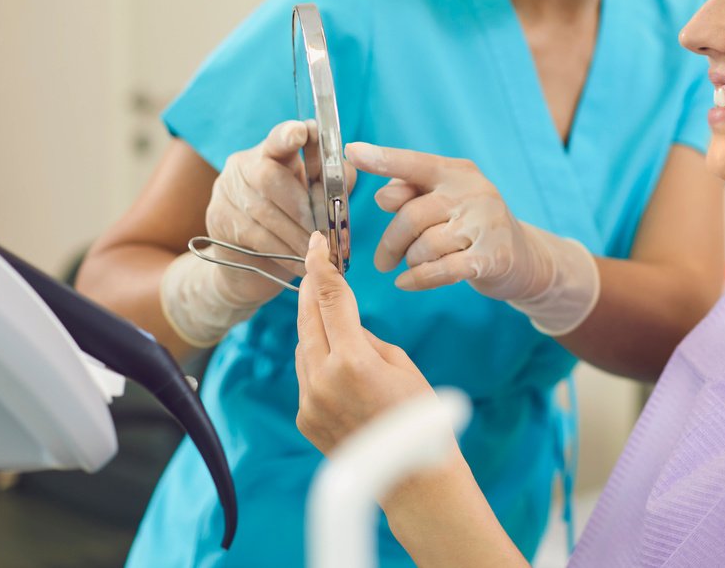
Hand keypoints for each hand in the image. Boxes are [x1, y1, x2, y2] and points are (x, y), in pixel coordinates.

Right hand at [206, 120, 353, 303]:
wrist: (249, 265)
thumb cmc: (290, 224)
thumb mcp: (314, 199)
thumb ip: (332, 183)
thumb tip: (345, 173)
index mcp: (272, 151)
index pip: (279, 137)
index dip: (289, 135)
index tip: (302, 133)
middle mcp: (244, 165)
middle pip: (269, 177)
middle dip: (302, 206)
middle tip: (324, 231)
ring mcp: (226, 190)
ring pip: (263, 211)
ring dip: (296, 234)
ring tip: (318, 251)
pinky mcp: (217, 218)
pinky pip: (255, 235)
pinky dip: (283, 250)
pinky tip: (300, 262)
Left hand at [295, 231, 432, 454]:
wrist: (413, 479)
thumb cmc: (421, 418)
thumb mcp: (401, 364)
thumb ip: (365, 339)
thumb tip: (344, 326)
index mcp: (352, 360)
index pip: (329, 299)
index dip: (320, 266)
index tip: (315, 244)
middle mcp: (323, 380)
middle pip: (307, 319)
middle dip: (311, 289)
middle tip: (315, 265)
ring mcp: (310, 401)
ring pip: (303, 347)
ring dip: (315, 327)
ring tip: (335, 318)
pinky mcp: (305, 418)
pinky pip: (306, 376)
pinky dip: (318, 361)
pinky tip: (340, 363)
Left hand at [344, 142, 599, 334]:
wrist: (525, 257)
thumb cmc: (472, 226)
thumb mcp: (444, 203)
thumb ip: (412, 195)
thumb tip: (382, 196)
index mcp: (456, 172)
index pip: (415, 163)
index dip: (383, 159)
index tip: (352, 153)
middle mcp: (474, 192)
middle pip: (412, 215)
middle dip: (390, 242)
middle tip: (381, 261)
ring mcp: (486, 224)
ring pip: (425, 245)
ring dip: (410, 261)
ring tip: (410, 266)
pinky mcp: (493, 257)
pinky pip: (443, 270)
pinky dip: (418, 279)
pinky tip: (406, 283)